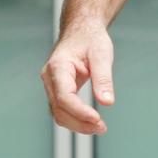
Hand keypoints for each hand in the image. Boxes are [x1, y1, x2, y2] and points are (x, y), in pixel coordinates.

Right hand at [41, 20, 115, 134]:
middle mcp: (50, 78)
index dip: (79, 111)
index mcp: (58, 66)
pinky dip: (76, 119)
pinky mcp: (57, 91)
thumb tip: (107, 102)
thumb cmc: (90, 39)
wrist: (81, 30)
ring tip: (99, 127)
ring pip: (58, 113)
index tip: (97, 119)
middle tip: (102, 127)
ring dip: (78, 124)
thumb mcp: (101, 54)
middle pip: (59, 109)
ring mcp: (52, 86)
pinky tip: (91, 122)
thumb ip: (103, 78)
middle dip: (80, 122)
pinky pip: (62, 110)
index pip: (64, 96)